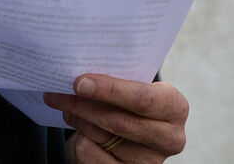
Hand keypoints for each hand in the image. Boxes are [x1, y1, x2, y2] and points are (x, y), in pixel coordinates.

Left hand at [47, 73, 187, 161]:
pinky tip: (79, 129)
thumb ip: (118, 82)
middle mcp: (170, 139)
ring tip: (66, 105)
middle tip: (58, 91)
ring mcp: (149, 162)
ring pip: (102, 137)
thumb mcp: (134, 88)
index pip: (143, 98)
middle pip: (118, 121)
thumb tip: (80, 77)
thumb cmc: (132, 102)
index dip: (110, 90)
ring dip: (77, 118)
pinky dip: (80, 139)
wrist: (134, 134)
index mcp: (175, 108)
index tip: (79, 82)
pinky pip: (92, 155)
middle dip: (84, 105)